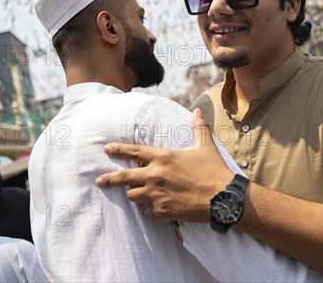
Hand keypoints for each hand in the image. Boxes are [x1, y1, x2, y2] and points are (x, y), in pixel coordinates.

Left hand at [95, 109, 234, 221]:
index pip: (134, 151)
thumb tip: (197, 111)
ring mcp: (157, 194)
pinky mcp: (163, 210)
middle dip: (109, 179)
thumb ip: (198, 127)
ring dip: (134, 194)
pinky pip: (146, 212)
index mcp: (163, 157)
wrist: (223, 197)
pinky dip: (147, 210)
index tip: (106, 150)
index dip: (118, 150)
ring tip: (135, 193)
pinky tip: (151, 209)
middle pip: (124, 177)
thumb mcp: (205, 146)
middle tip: (99, 180)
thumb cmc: (214, 170)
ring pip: (133, 196)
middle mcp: (155, 175)